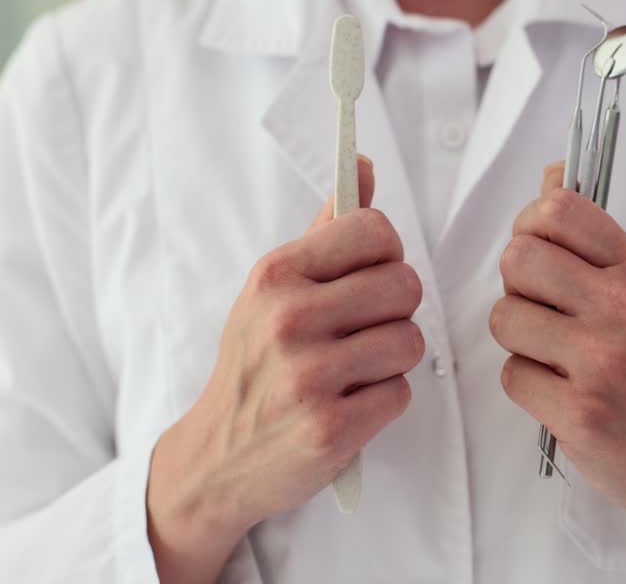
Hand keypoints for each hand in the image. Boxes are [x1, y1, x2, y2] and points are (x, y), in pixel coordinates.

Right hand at [146, 156, 424, 583]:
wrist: (216, 457)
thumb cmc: (254, 365)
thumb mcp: (273, 290)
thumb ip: (325, 231)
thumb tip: (366, 168)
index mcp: (276, 275)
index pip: (374, 230)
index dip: (386, 254)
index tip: (370, 276)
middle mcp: (288, 319)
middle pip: (404, 285)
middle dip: (396, 310)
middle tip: (365, 330)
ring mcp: (308, 376)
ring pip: (410, 340)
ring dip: (393, 359)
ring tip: (356, 369)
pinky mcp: (330, 428)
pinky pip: (401, 393)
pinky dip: (384, 400)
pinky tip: (351, 403)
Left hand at [491, 163, 625, 582]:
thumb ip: (593, 236)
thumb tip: (551, 174)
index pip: (558, 209)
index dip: (530, 227)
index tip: (542, 254)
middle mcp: (624, 307)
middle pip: (517, 258)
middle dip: (517, 287)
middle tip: (544, 311)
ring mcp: (602, 361)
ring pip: (503, 319)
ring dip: (519, 340)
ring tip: (555, 356)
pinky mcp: (581, 413)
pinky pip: (512, 376)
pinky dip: (528, 386)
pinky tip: (562, 393)